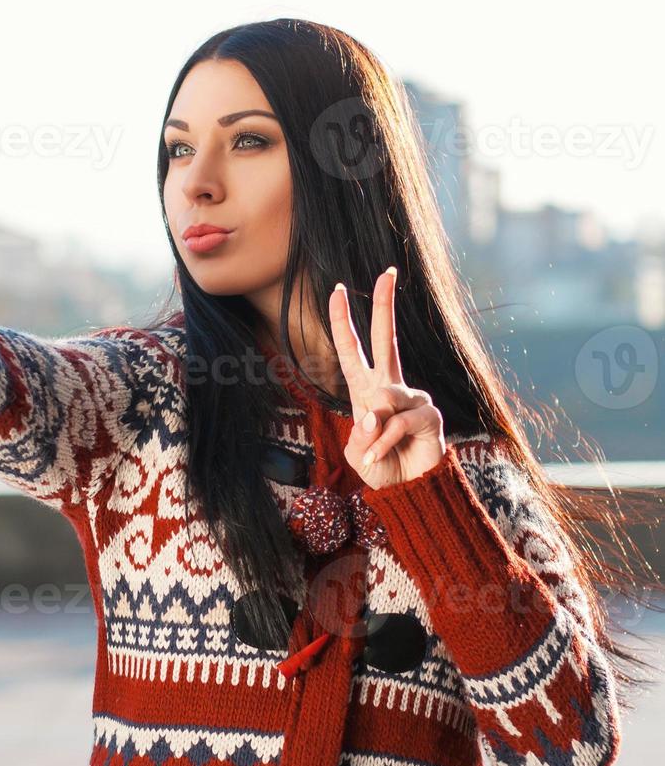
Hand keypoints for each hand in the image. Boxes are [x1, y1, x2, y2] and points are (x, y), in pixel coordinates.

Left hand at [328, 265, 445, 489]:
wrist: (407, 492)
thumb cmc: (380, 467)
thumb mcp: (357, 451)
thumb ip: (362, 431)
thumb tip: (377, 410)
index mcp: (366, 390)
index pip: (352, 349)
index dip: (342, 322)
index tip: (336, 290)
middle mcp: (390, 388)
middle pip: (385, 339)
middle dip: (383, 306)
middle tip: (385, 274)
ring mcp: (412, 398)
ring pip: (386, 399)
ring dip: (373, 433)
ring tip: (371, 454)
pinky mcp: (429, 414)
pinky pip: (399, 422)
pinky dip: (385, 442)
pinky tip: (382, 456)